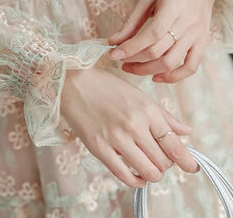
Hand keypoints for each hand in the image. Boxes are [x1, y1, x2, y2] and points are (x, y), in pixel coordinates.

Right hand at [61, 68, 198, 186]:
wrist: (72, 83)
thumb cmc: (106, 86)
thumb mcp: (139, 96)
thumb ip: (163, 116)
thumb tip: (186, 131)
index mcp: (147, 111)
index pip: (174, 144)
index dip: (187, 160)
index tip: (191, 167)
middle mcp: (134, 126)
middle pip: (163, 161)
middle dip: (165, 164)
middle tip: (159, 159)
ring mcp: (116, 138)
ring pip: (148, 171)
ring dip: (152, 174)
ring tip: (148, 168)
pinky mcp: (98, 148)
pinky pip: (124, 175)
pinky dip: (135, 181)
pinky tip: (136, 176)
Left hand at [109, 0, 219, 82]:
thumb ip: (131, 21)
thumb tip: (113, 41)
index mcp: (174, 8)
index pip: (152, 34)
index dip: (131, 47)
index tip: (113, 54)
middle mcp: (188, 24)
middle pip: (158, 51)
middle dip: (133, 59)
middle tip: (119, 59)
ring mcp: (197, 36)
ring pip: (171, 62)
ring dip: (147, 70)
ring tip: (130, 67)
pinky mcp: (202, 43)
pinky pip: (190, 67)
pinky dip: (173, 77)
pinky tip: (155, 77)